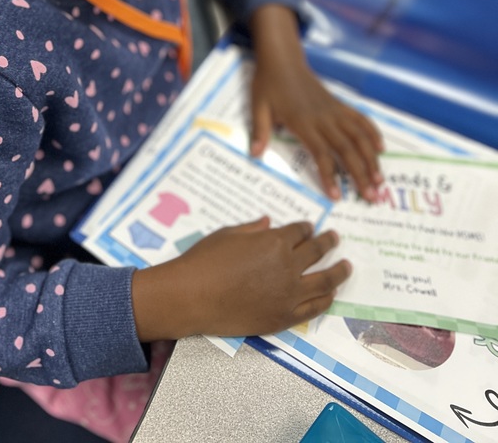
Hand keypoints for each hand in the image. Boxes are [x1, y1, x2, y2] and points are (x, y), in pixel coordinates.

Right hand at [132, 217, 349, 340]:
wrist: (192, 296)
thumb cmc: (205, 260)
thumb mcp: (228, 234)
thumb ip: (252, 229)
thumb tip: (268, 222)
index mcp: (274, 241)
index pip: (299, 232)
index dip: (306, 228)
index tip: (310, 227)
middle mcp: (288, 266)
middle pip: (317, 251)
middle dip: (328, 242)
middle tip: (335, 238)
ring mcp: (289, 294)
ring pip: (325, 281)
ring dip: (339, 271)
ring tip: (346, 266)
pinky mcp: (285, 317)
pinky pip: (315, 307)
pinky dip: (326, 299)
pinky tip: (331, 294)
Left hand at [249, 5, 383, 200]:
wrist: (282, 60)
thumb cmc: (268, 84)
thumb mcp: (258, 107)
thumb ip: (259, 131)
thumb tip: (255, 154)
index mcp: (303, 121)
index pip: (321, 153)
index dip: (330, 175)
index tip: (336, 196)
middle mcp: (323, 117)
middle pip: (346, 148)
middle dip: (360, 174)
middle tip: (371, 196)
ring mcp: (334, 110)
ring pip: (358, 136)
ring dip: (371, 158)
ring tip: (380, 180)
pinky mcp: (338, 104)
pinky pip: (360, 118)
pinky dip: (372, 133)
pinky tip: (380, 149)